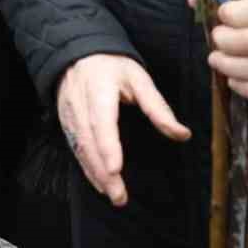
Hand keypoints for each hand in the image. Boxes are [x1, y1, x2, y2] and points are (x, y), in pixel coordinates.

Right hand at [56, 54, 190, 206]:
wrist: (77, 51)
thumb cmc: (112, 65)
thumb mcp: (139, 78)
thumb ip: (158, 107)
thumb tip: (182, 134)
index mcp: (99, 90)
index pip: (101, 121)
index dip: (107, 146)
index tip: (115, 168)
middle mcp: (80, 104)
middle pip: (89, 141)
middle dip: (102, 170)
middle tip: (119, 196)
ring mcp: (69, 113)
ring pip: (80, 147)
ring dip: (94, 173)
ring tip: (112, 195)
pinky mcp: (65, 120)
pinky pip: (75, 147)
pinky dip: (86, 166)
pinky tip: (98, 182)